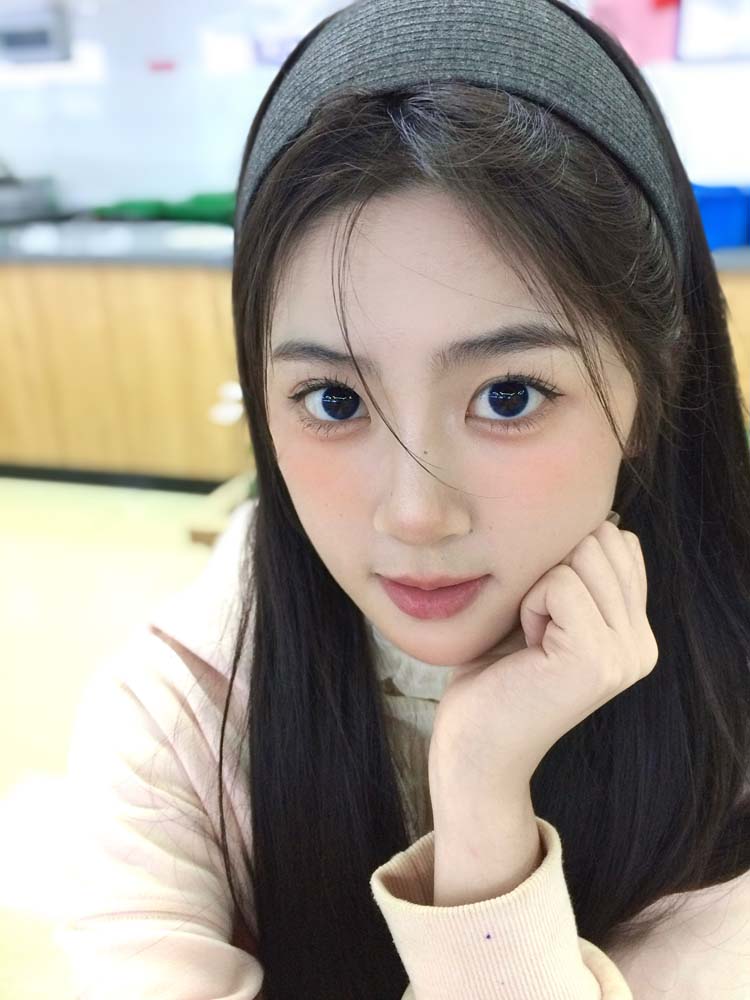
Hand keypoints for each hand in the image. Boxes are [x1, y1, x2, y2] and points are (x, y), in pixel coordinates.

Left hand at [428, 514, 658, 811]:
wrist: (475, 747)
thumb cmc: (494, 674)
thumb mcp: (543, 612)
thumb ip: (576, 572)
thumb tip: (596, 519)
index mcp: (636, 633)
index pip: (619, 543)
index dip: (564, 561)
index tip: (543, 615)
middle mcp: (642, 645)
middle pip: (603, 540)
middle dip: (551, 570)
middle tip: (533, 629)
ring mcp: (626, 654)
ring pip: (582, 555)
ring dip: (538, 588)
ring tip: (531, 639)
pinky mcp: (597, 659)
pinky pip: (560, 583)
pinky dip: (530, 605)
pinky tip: (526, 648)